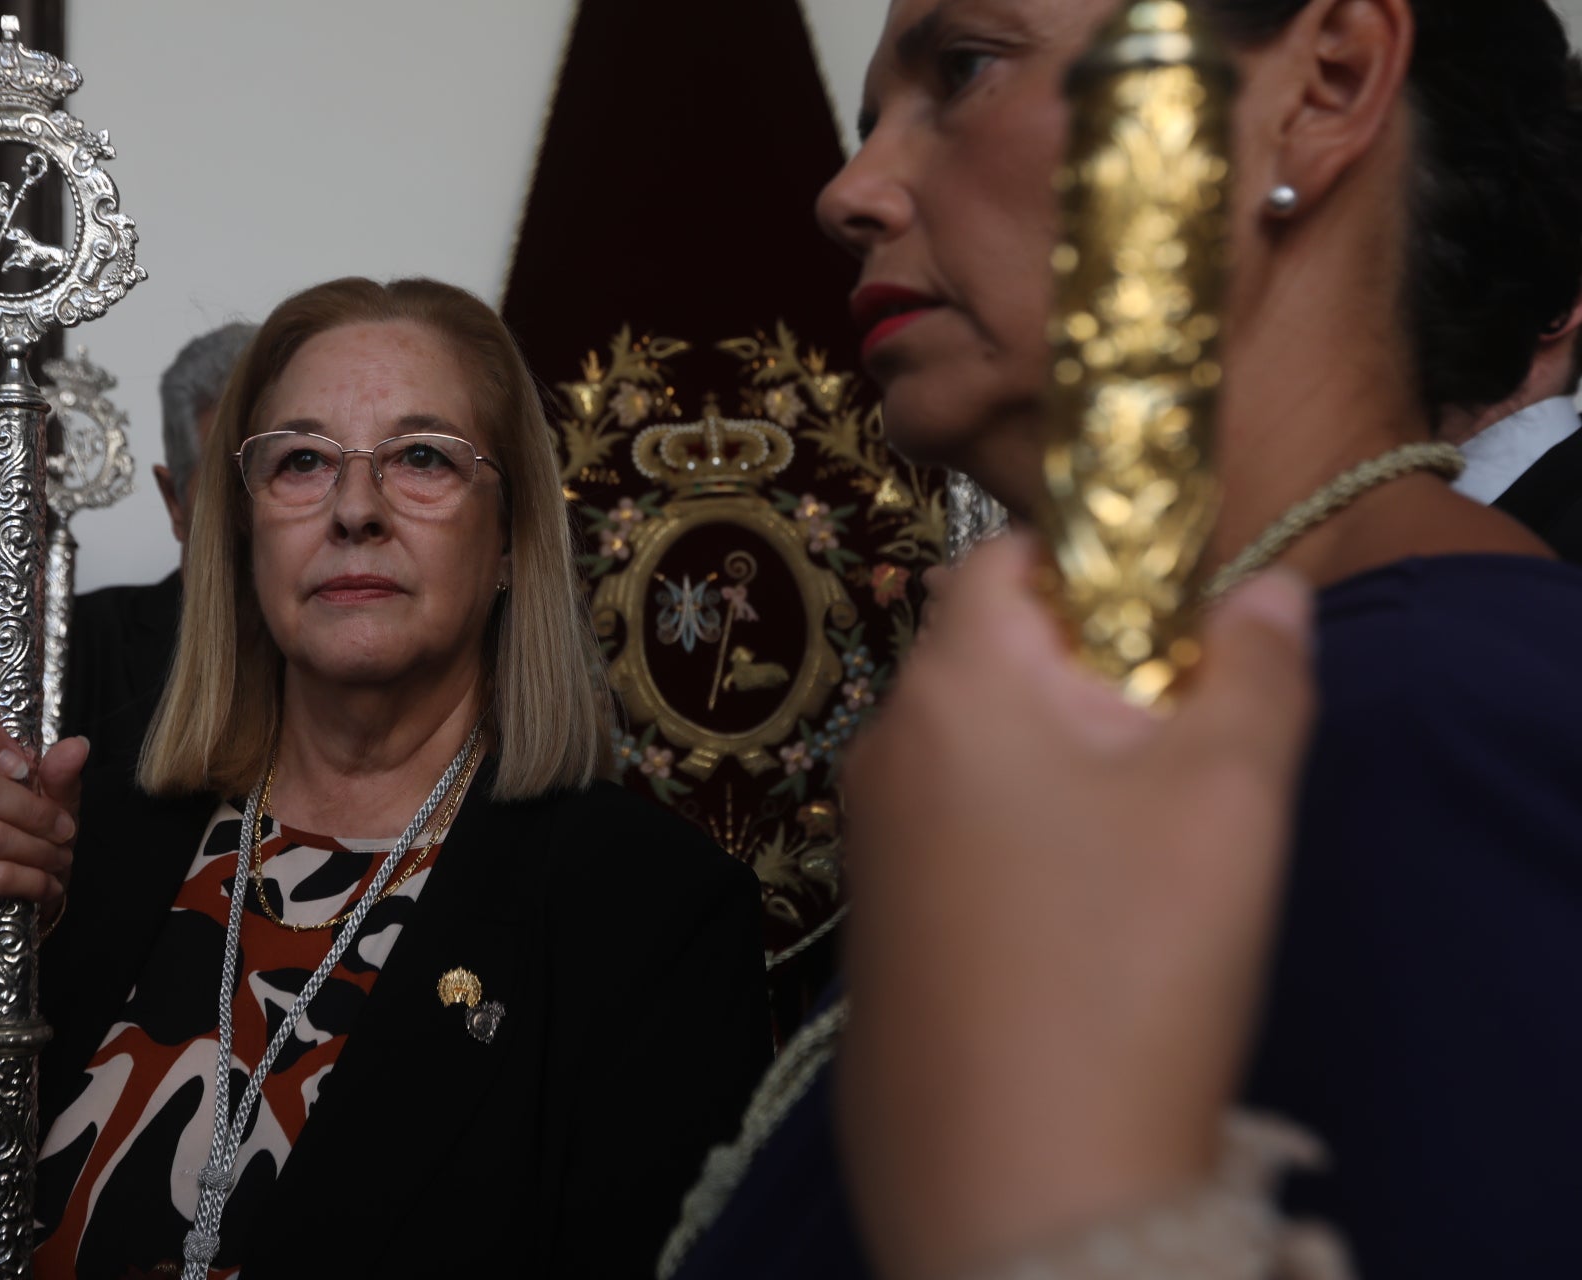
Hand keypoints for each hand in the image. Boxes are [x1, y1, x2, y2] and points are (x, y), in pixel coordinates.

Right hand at [0, 703, 87, 968]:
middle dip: (34, 811)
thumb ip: (60, 779)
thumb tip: (77, 745)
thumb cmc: (27, 857)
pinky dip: (30, 881)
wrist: (7, 929)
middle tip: (65, 831)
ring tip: (58, 862)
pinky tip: (45, 887)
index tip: (25, 764)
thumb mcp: (54, 813)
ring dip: (39, 851)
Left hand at [835, 534, 1315, 1277]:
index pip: (1002, 558)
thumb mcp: (1229, 800)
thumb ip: (1259, 670)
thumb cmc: (1126, 967)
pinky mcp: (881, 921)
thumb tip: (1268, 592)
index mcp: (953, 684)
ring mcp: (870, 840)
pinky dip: (1021, 834)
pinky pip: (954, 830)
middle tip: (1184, 741)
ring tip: (1149, 840)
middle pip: (989, 652)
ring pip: (975, 747)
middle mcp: (886, 747)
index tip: (1178, 625)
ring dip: (1061, 760)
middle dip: (1093, 673)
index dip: (1097, 564)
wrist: (1017, 1182)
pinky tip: (1086, 913)